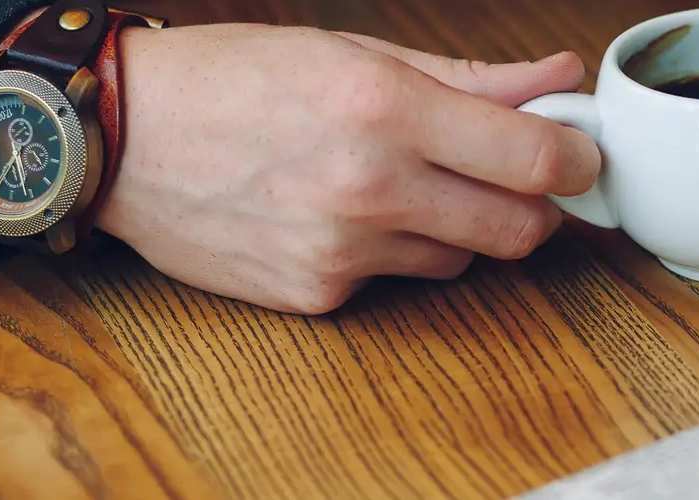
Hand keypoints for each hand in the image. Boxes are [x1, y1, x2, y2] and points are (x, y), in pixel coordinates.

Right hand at [98, 24, 601, 314]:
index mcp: (385, 106)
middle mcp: (368, 185)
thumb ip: (471, 77)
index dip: (576, 160)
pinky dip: (388, 251)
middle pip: (518, 229)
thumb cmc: (232, 80)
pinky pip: (395, 280)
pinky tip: (337, 213)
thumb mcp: (356, 51)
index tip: (578, 153)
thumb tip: (559, 78)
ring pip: (461, 258)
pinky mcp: (316, 294)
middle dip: (531, 205)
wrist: (120, 136)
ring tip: (395, 182)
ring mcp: (342, 249)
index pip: (534, 160)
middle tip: (510, 177)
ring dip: (456, 226)